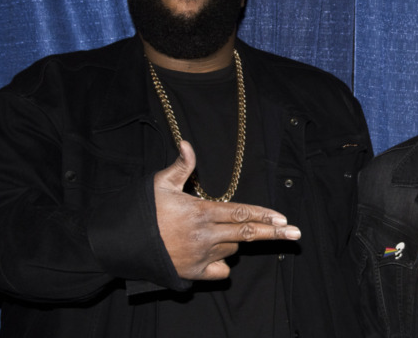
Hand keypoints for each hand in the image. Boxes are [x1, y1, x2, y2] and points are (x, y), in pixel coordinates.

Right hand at [155, 140, 299, 279]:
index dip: (264, 215)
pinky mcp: (194, 273)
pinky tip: (214, 256)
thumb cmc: (141, 212)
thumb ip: (180, 166)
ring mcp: (201, 256)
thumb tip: (187, 144)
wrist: (121, 245)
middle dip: (274, 233)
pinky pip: (221, 271)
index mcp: (201, 212)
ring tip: (214, 233)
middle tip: (296, 234)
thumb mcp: (159, 184)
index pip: (241, 213)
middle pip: (247, 234)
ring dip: (233, 241)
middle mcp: (205, 235)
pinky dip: (222, 264)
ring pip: (232, 249)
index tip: (283, 218)